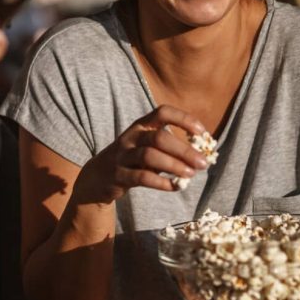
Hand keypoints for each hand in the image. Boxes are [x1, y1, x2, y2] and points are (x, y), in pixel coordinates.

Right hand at [73, 105, 209, 205]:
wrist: (96, 178)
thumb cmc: (131, 161)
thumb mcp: (147, 148)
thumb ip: (170, 149)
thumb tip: (202, 156)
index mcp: (141, 125)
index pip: (163, 112)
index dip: (184, 119)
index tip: (202, 132)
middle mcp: (131, 137)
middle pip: (159, 138)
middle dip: (184, 150)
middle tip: (202, 163)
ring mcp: (122, 155)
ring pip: (150, 156)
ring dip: (174, 165)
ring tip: (190, 174)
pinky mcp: (118, 175)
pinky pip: (142, 177)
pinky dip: (161, 182)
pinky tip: (175, 186)